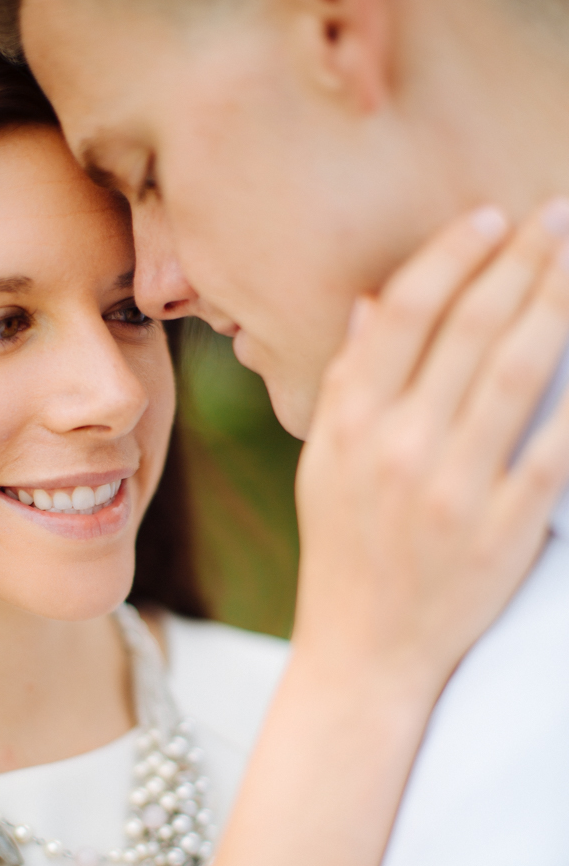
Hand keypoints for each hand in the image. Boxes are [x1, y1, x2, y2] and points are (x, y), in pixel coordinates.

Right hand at [295, 199, 568, 701]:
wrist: (365, 652)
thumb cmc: (342, 554)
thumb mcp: (320, 468)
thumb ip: (345, 384)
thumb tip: (372, 305)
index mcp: (350, 424)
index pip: (404, 314)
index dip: (452, 255)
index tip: (491, 217)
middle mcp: (399, 447)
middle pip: (470, 328)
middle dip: (522, 258)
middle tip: (559, 212)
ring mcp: (453, 490)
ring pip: (518, 372)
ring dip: (559, 304)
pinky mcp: (503, 531)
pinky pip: (557, 449)